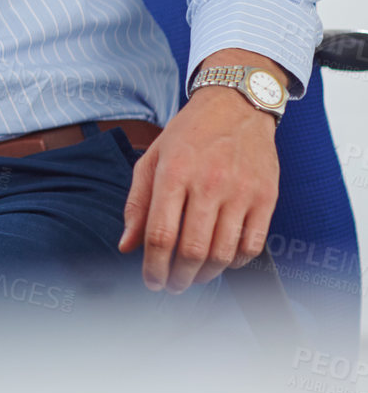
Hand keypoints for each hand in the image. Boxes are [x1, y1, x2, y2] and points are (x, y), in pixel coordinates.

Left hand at [118, 50, 283, 292]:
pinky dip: (235, 263)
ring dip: (205, 275)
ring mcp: (241, 192)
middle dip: (178, 278)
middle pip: (192, 250)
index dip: (153, 266)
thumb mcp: (151, 159)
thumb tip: (126, 247)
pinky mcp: (266, 198)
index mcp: (174, 173)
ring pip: (223, 254)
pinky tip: (222, 261)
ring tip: (193, 277)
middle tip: (171, 285)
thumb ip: (137, 204)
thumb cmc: (187, 135)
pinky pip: (252, 245)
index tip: (150, 281)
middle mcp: (208, 184)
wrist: (235, 106)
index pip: (161, 235)